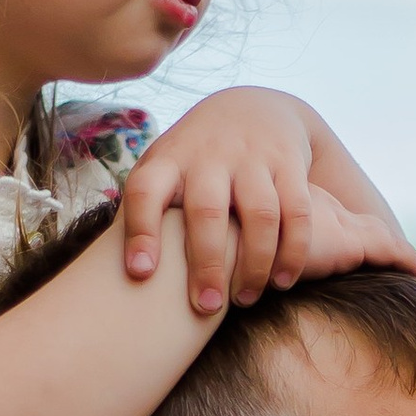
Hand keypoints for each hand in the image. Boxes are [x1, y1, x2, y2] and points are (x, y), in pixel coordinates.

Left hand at [118, 91, 415, 311]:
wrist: (252, 106)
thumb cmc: (194, 160)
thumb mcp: (163, 167)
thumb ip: (143, 208)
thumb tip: (118, 271)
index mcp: (168, 160)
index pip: (145, 191)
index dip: (140, 231)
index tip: (139, 274)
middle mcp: (209, 156)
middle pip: (207, 211)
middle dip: (208, 263)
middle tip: (205, 308)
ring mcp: (252, 158)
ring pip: (261, 214)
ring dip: (255, 264)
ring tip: (246, 300)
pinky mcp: (289, 164)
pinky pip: (297, 213)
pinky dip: (293, 252)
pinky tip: (282, 282)